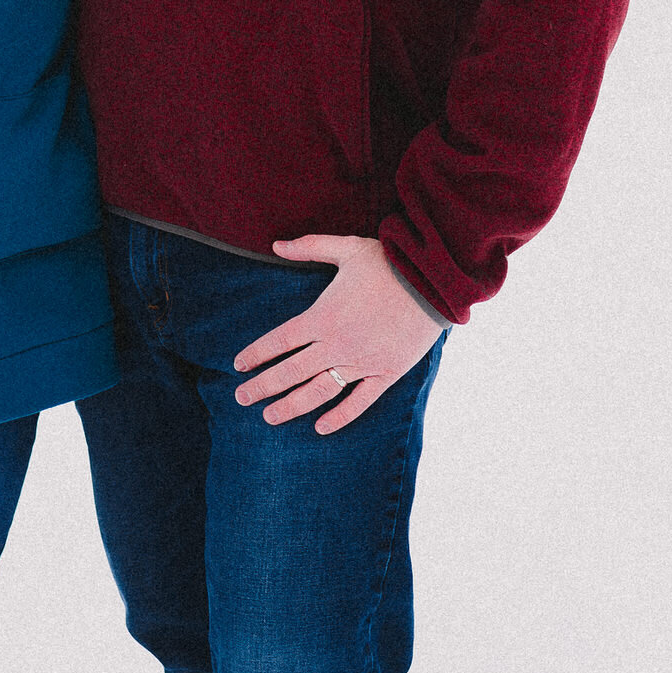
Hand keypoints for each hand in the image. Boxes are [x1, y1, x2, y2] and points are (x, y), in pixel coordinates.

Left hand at [232, 234, 442, 432]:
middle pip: (291, 372)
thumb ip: (308, 247)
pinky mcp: (386, 373)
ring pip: (318, 392)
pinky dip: (339, 417)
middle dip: (262, 387)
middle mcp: (337, 345)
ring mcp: (361, 363)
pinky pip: (359, 402)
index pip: (279, 341)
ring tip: (270, 417)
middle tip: (241, 398)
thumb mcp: (346, 248)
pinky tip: (320, 428)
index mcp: (323, 316)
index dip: (256, 354)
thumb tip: (276, 244)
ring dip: (291, 406)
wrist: (433, 281)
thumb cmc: (388, 263)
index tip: (238, 365)